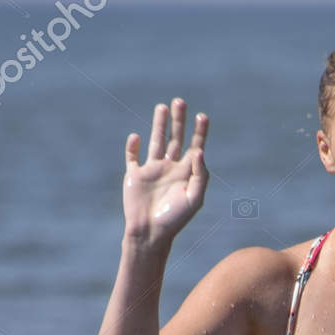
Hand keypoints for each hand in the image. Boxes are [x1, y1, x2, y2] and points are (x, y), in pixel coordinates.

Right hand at [124, 98, 207, 242]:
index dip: (200, 132)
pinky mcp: (134, 175)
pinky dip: (132, 146)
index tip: (202, 116)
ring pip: (156, 141)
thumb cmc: (175, 219)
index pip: (195, 147)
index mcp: (186, 173)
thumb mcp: (194, 198)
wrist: (150, 232)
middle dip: (179, 121)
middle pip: (176, 138)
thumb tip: (198, 151)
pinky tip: (136, 137)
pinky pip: (132, 157)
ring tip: (162, 107)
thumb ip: (200, 175)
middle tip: (181, 101)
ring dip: (159, 125)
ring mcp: (152, 170)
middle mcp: (170, 168)